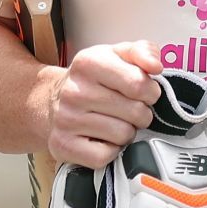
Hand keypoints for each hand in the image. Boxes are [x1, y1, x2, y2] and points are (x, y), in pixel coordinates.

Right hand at [41, 41, 162, 168]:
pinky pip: (106, 156)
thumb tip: (155, 65)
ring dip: (126, 132)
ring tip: (113, 122)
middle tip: (127, 109)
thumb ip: (141, 51)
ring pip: (124, 135)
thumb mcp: (115, 55)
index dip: (151, 92)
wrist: (51, 101)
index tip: (144, 93)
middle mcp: (74, 91)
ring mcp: (66, 119)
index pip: (139, 84)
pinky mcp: (63, 145)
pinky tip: (101, 138)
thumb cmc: (92, 80)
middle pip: (136, 112)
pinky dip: (110, 150)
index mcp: (88, 63)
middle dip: (140, 113)